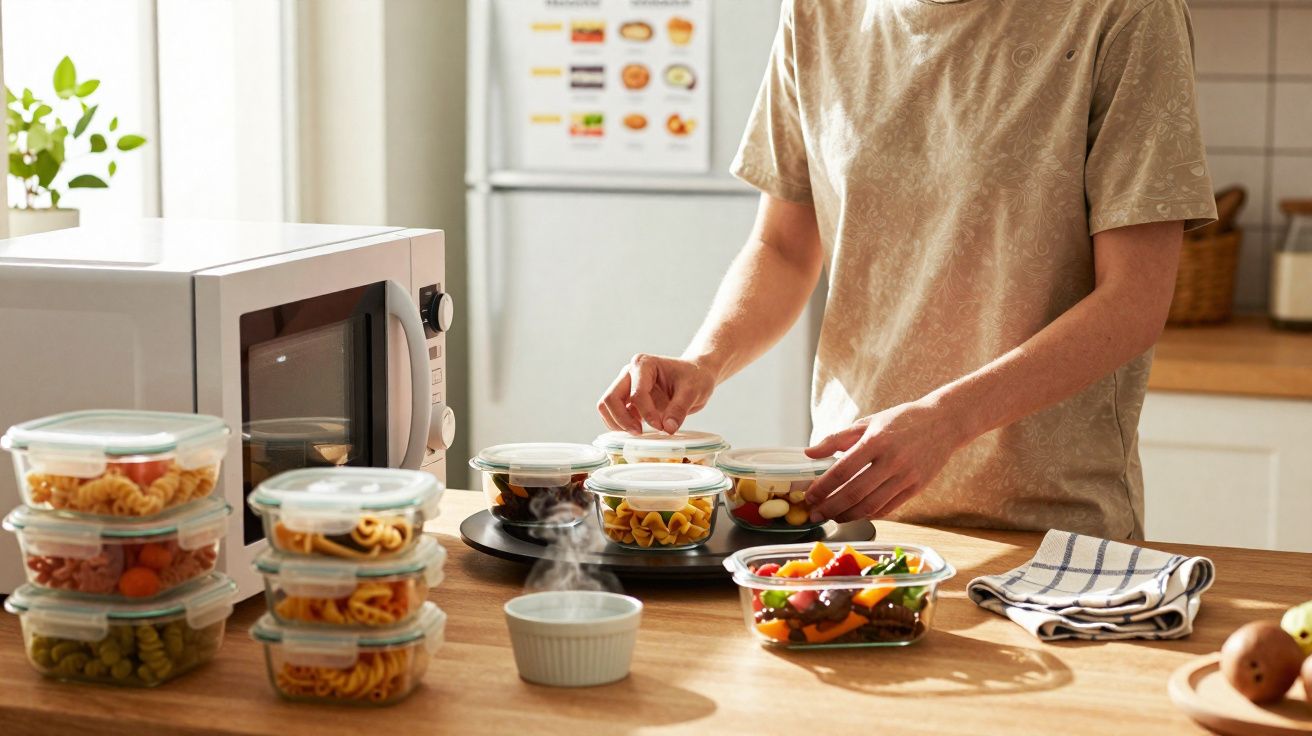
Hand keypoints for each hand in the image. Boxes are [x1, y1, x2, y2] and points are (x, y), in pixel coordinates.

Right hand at [597, 354, 716, 433]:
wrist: (696, 376)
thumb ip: (679, 409)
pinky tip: (638, 431)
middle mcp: (629, 373)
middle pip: (610, 398)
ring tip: (638, 433)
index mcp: (643, 364)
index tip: (661, 427)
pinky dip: (620, 425)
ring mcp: (626, 386)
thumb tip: (668, 429)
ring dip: (618, 423)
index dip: (647, 414)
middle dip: (622, 419)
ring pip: (606, 407)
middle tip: (639, 433)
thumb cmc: (695, 377)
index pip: (636, 393)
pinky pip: (613, 414)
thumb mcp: (692, 391)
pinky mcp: (627, 400)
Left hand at [803, 400, 967, 522]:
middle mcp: (892, 461)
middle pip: (855, 493)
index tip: (809, 496)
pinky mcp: (916, 488)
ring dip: (847, 516)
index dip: (823, 487)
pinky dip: (868, 514)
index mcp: (876, 441)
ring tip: (832, 517)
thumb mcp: (868, 422)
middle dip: (830, 507)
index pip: (843, 470)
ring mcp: (906, 477)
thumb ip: (837, 439)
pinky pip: (888, 508)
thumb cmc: (902, 420)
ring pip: (871, 506)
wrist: (944, 422)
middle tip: (815, 513)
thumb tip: (809, 453)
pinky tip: (855, 514)